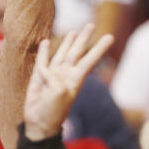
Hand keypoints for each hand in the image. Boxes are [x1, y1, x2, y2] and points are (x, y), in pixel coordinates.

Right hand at [23, 25, 112, 140]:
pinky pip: (41, 62)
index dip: (99, 48)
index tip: (110, 37)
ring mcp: (52, 75)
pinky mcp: (38, 78)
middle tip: (91, 24)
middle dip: (84, 39)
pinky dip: (43, 52)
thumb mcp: (60, 93)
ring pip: (61, 54)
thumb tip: (46, 70)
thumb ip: (55, 78)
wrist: (39, 124)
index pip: (89, 60)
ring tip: (74, 31)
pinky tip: (46, 42)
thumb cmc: (53, 111)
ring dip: (68, 43)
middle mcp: (66, 75)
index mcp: (75, 79)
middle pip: (77, 52)